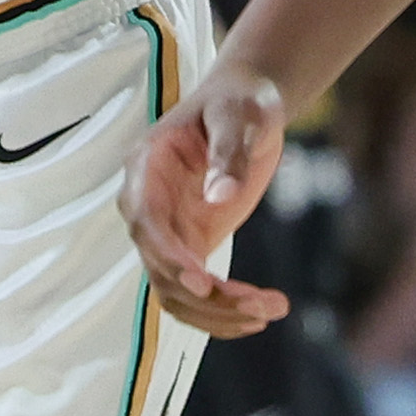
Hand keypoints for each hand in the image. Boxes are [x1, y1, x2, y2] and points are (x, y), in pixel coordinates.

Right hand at [123, 64, 290, 334]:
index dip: (168, 257)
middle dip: (206, 297)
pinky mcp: (191, 245)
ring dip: (218, 313)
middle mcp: (147, 205)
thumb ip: (229, 153)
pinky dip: (225, 311)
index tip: (203, 283)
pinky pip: (198, 293)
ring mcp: (168, 231)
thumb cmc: (240, 103)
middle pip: (160, 269)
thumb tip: (221, 196)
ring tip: (271, 310)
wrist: (247, 108)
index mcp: (146, 167)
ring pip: (176, 293)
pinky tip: (262, 312)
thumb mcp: (241, 116)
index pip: (144, 222)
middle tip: (261, 306)